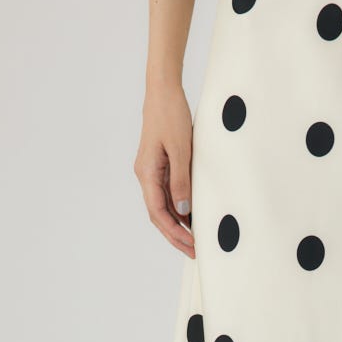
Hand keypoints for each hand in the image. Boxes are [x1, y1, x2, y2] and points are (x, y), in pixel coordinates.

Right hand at [133, 81, 195, 257]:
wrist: (164, 90)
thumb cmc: (171, 115)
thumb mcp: (181, 149)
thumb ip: (181, 180)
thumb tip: (182, 211)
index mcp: (146, 172)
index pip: (158, 212)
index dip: (173, 233)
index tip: (190, 246)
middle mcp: (146, 174)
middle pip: (159, 214)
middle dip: (176, 235)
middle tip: (195, 252)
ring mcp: (152, 170)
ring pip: (164, 205)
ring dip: (178, 224)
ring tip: (196, 239)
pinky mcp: (160, 164)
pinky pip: (169, 192)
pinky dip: (180, 208)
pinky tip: (193, 216)